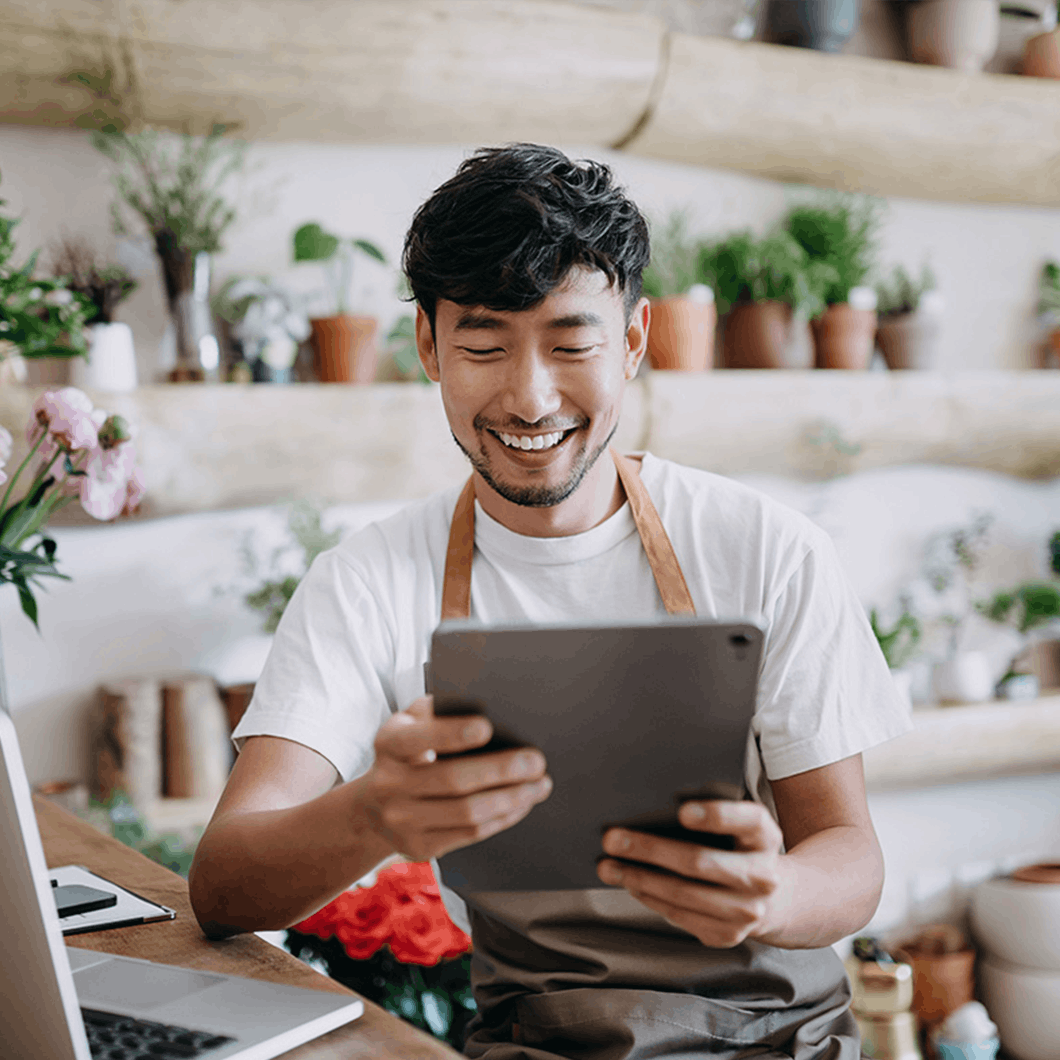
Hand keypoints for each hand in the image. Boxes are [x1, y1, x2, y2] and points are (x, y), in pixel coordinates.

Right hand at [359, 695, 551, 861]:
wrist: (374, 808)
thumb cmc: (407, 754)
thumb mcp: (411, 725)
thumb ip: (437, 712)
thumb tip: (486, 702)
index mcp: (389, 743)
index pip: (420, 738)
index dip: (453, 733)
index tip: (488, 727)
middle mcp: (389, 784)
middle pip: (453, 779)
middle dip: (501, 770)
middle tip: (536, 761)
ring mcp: (402, 820)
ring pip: (467, 812)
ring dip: (511, 798)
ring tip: (539, 784)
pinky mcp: (420, 847)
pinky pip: (470, 834)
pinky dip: (502, 818)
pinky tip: (522, 803)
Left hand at [596, 800, 791, 947]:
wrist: (775, 897)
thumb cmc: (741, 848)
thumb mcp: (740, 824)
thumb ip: (711, 813)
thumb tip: (653, 808)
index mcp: (766, 836)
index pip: (747, 820)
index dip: (716, 816)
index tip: (682, 811)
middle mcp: (762, 876)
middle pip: (699, 861)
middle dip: (649, 849)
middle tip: (612, 839)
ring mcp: (747, 911)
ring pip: (682, 894)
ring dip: (638, 878)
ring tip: (608, 866)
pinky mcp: (728, 934)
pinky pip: (679, 915)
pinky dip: (650, 898)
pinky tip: (631, 883)